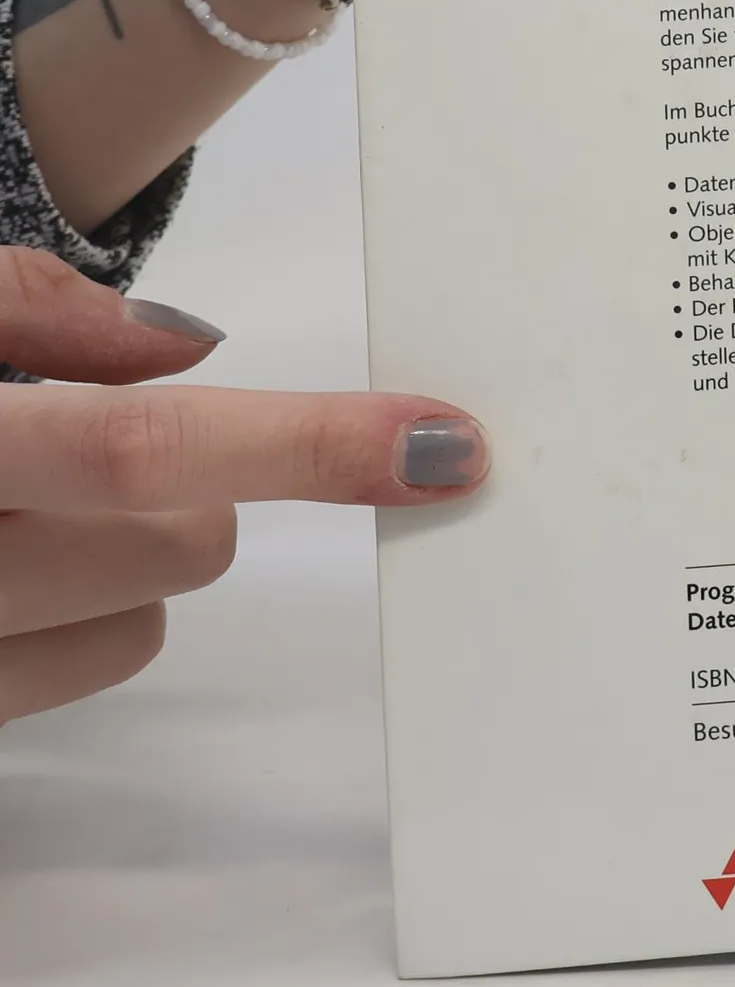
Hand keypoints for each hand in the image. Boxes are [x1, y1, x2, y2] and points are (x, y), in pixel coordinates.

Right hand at [0, 248, 487, 726]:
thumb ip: (27, 310)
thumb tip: (183, 343)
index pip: (145, 453)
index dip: (310, 445)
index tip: (439, 443)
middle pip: (184, 549)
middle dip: (192, 487)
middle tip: (89, 446)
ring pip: (142, 628)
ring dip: (126, 558)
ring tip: (34, 505)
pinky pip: (72, 675)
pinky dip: (72, 615)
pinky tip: (11, 562)